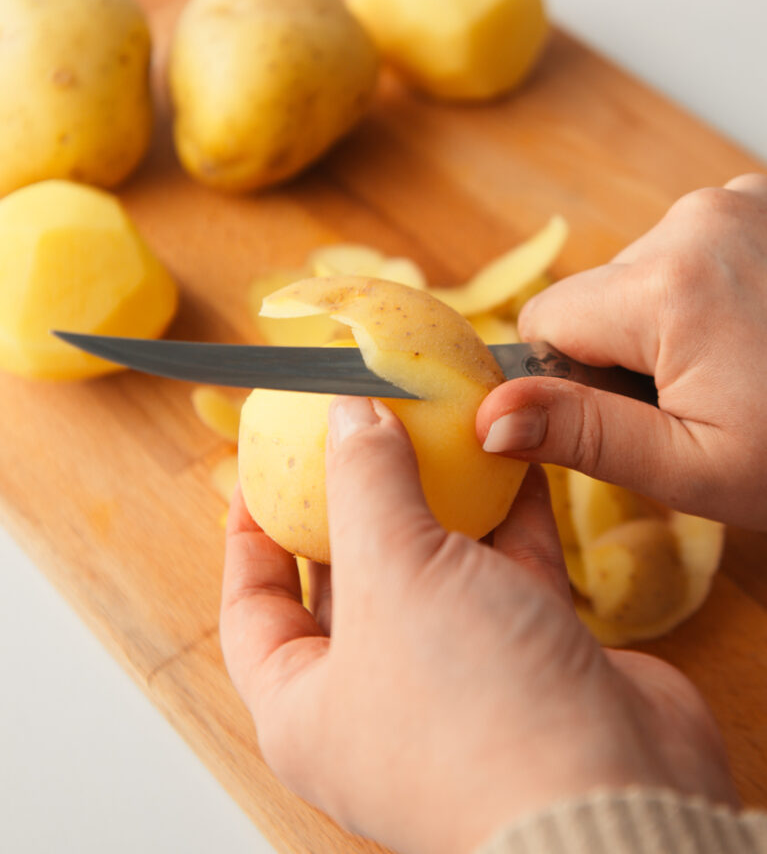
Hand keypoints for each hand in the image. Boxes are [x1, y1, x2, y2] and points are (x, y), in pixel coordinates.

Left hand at [221, 397, 736, 853]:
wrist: (616, 798)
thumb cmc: (472, 714)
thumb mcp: (393, 574)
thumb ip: (366, 483)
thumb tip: (351, 413)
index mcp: (308, 707)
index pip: (253, 610)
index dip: (250, 537)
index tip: (260, 472)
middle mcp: (378, 698)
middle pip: (348, 581)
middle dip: (354, 503)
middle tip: (356, 435)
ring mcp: (458, 680)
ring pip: (436, 570)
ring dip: (439, 499)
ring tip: (432, 427)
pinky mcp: (531, 660)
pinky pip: (509, 572)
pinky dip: (509, 516)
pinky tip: (509, 458)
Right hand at [478, 174, 766, 527]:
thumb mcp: (696, 467)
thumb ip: (584, 435)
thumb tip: (488, 417)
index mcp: (668, 283)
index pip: (545, 322)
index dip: (574, 378)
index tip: (640, 411)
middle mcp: (698, 218)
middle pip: (599, 294)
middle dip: (630, 348)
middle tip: (709, 396)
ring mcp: (743, 199)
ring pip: (645, 270)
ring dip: (672, 319)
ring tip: (744, 362)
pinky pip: (693, 246)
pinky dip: (710, 287)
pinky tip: (758, 328)